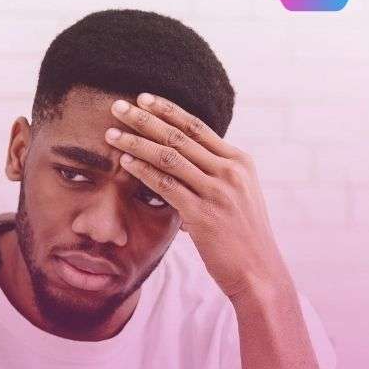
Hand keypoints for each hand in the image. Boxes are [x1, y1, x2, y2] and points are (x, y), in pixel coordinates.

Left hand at [104, 93, 293, 302]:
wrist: (258, 270)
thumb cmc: (241, 236)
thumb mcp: (236, 195)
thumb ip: (214, 174)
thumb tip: (185, 162)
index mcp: (239, 161)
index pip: (197, 127)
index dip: (168, 111)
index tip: (144, 98)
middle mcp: (230, 170)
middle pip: (179, 136)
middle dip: (146, 119)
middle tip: (119, 106)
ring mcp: (217, 191)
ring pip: (169, 157)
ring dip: (136, 142)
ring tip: (111, 133)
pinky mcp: (203, 213)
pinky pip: (166, 185)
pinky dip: (143, 170)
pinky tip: (124, 161)